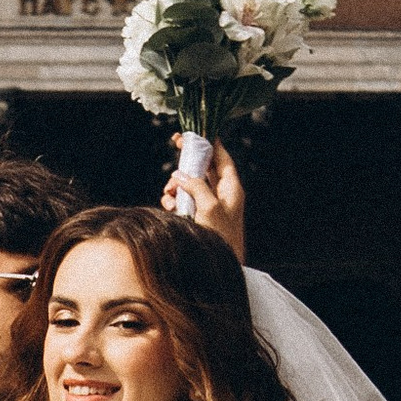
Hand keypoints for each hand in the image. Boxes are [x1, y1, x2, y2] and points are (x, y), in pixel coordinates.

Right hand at [166, 133, 247, 259]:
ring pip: (190, 184)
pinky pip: (183, 201)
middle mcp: (221, 194)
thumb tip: (180, 174)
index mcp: (231, 188)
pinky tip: (169, 206)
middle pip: (204, 168)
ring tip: (170, 193)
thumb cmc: (222, 237)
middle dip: (188, 162)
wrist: (220, 268)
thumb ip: (196, 187)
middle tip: (176, 148)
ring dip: (177, 185)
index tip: (197, 132)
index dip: (210, 143)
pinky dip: (174, 200)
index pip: (222, 158)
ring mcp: (208, 206)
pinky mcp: (197, 217)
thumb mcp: (210, 207)